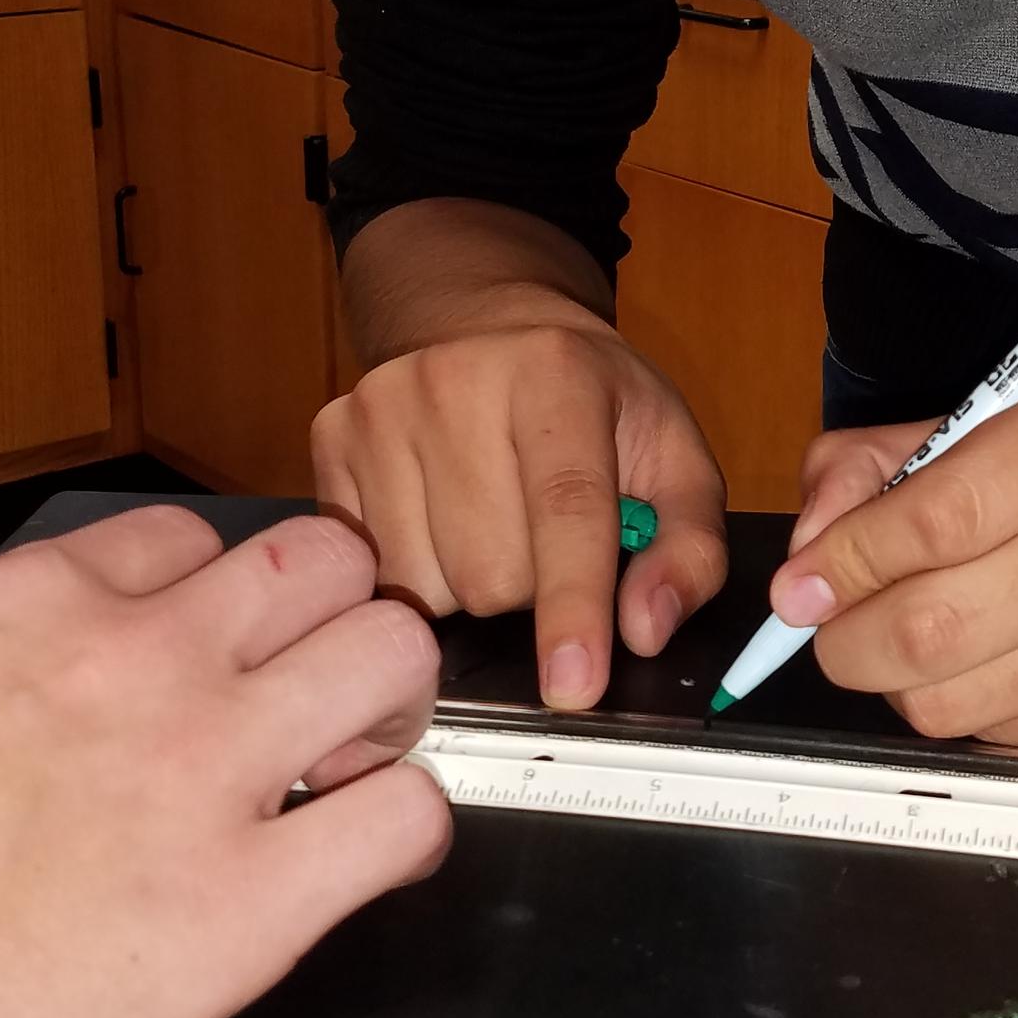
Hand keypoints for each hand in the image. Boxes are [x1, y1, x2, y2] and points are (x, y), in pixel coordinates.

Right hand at [0, 506, 449, 1017]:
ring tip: (353, 768)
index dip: (209, 600)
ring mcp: (203, 768)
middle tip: (312, 700)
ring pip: (394, 652)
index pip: (186, 539)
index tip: (205, 652)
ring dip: (390, 706)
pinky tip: (358, 864)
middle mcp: (136, 659)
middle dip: (333, 623)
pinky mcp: (244, 904)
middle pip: (323, 561)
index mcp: (26, 606)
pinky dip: (405, 836)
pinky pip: (406, 823)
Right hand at [312, 312, 726, 709]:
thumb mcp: (673, 459)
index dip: (573, 607)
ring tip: (490, 524)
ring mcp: (381, 406)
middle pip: (490, 572)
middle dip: (529, 590)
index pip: (565, 509)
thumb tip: (646, 630)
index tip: (573, 687)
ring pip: (425, 586)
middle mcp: (456, 379)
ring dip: (468, 587)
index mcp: (557, 372)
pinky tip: (437, 523)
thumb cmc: (594, 406)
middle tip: (543, 538)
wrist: (494, 330)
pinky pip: (372, 575)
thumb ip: (686, 550)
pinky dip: (416, 575)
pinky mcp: (331, 436)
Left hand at [777, 376, 1017, 747]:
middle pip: (940, 625)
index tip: (800, 588)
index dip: (848, 563)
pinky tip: (988, 664)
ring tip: (903, 648)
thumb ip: (880, 466)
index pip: (938, 518)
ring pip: (962, 700)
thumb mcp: (995, 417)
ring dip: (901, 685)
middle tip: (829, 633)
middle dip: (850, 641)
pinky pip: (1007, 734)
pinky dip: (969, 707)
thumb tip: (808, 558)